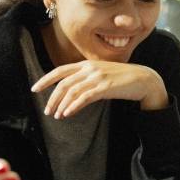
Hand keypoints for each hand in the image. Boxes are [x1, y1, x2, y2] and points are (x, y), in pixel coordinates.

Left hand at [31, 60, 167, 118]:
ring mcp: (98, 77)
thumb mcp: (102, 76)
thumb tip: (72, 95)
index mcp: (87, 64)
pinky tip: (68, 113)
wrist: (144, 79)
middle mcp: (90, 68)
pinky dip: (73, 106)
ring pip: (72, 91)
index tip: (35, 89)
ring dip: (62, 104)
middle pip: (63, 83)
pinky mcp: (105, 87)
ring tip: (57, 115)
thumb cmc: (123, 79)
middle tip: (47, 110)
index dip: (45, 79)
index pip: (60, 70)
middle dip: (52, 97)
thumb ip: (87, 81)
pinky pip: (84, 97)